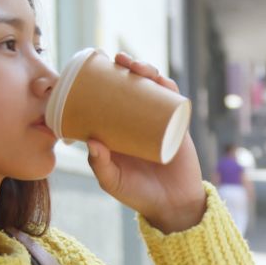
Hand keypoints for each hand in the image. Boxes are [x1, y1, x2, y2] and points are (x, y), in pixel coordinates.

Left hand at [86, 53, 205, 233]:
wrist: (173, 206)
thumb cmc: (138, 195)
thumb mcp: (112, 181)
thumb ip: (100, 165)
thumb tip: (92, 141)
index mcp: (118, 130)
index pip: (108, 98)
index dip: (101, 80)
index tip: (89, 69)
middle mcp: (137, 121)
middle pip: (130, 86)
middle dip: (123, 68)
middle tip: (114, 58)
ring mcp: (158, 121)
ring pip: (151, 88)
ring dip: (144, 70)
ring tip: (132, 64)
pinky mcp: (176, 125)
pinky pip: (172, 100)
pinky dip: (166, 86)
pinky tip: (157, 77)